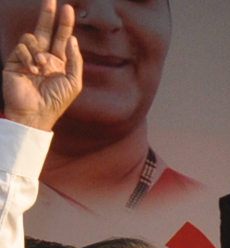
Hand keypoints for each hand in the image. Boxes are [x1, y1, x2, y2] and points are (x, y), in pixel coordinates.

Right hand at [3, 1, 77, 132]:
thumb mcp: (73, 81)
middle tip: (51, 0)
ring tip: (42, 66)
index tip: (67, 8)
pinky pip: (21, 49)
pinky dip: (28, 58)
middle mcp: (42, 57)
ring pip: (31, 39)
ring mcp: (27, 58)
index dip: (64, 23)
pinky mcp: (14, 62)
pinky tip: (32, 71)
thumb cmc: (56, 101)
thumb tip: (72, 39)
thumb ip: (75, 60)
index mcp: (58, 62)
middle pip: (44, 30)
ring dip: (38, 50)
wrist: (36, 114)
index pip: (61, 38)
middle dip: (47, 15)